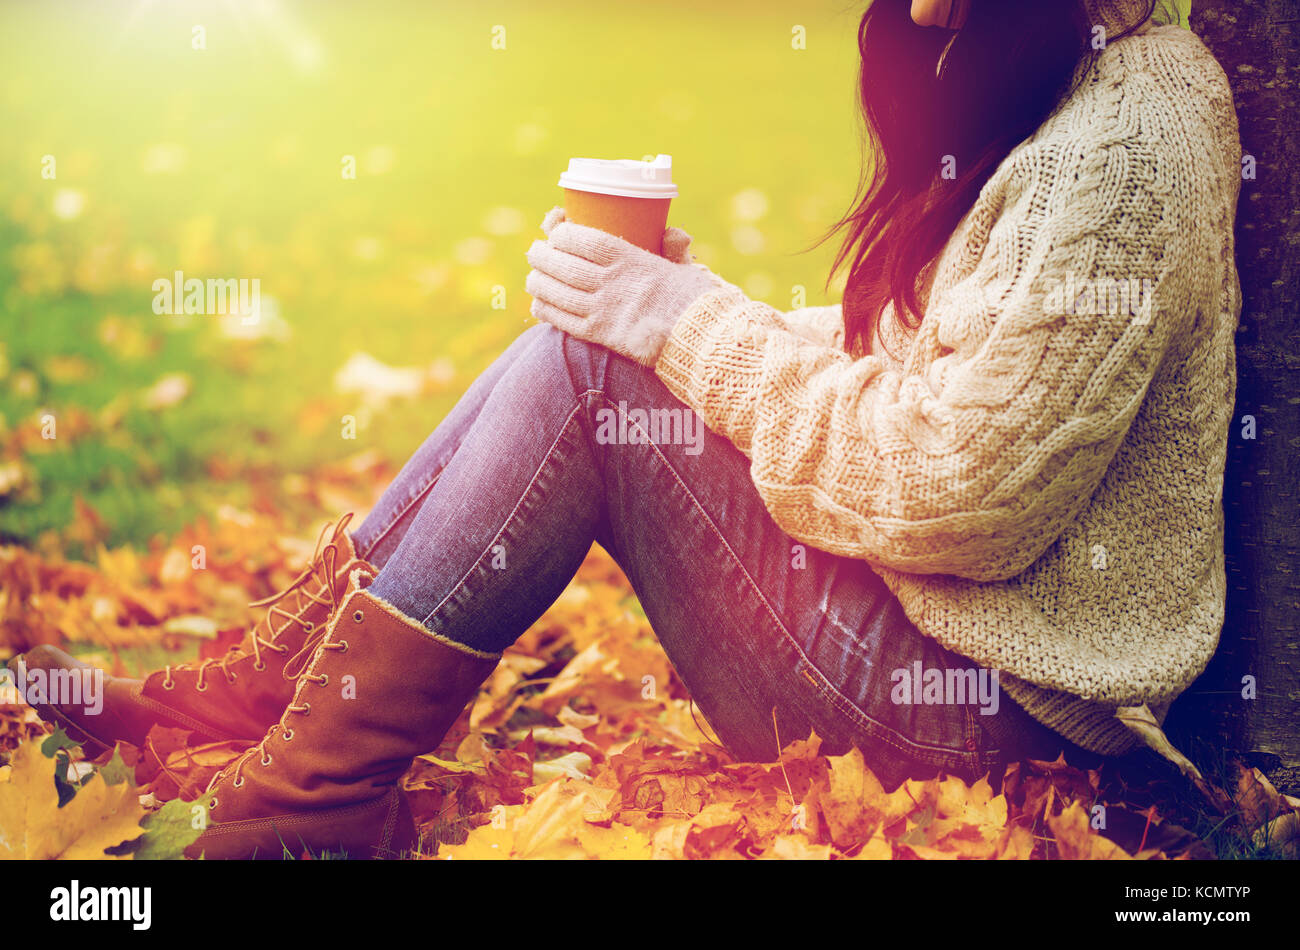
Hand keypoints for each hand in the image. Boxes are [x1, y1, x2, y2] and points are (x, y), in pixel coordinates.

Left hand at [525, 207, 726, 366]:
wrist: (701, 339)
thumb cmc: (695, 301)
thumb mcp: (686, 268)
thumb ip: (674, 249)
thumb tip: (676, 234)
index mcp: (632, 260)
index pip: (586, 240)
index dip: (563, 233)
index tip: (554, 228)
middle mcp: (615, 283)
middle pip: (565, 265)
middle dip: (543, 256)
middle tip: (535, 251)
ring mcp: (606, 310)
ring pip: (559, 292)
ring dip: (539, 282)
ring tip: (532, 276)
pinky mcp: (602, 335)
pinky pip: (564, 321)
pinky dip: (546, 311)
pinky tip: (537, 304)